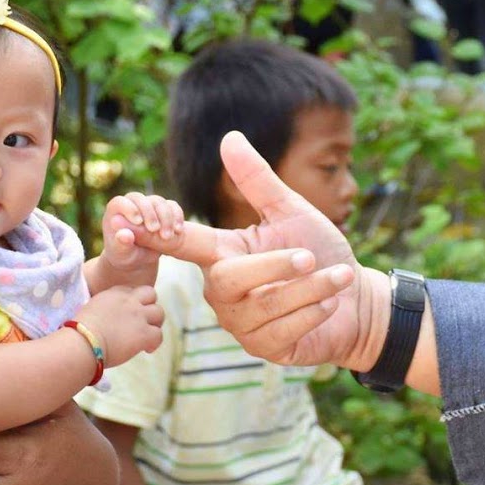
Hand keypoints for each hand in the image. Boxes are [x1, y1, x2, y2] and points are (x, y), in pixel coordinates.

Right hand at [75, 285, 164, 366]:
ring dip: (155, 324)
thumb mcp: (91, 311)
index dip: (134, 301)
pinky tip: (146, 349)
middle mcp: (129, 301)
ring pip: (159, 313)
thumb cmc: (78, 333)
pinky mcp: (144, 333)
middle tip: (144, 321)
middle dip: (150, 306)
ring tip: (147, 335)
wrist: (81, 343)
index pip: (132, 290)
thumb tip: (105, 322)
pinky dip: (155, 343)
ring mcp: (138, 316)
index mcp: (114, 293)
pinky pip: (159, 335)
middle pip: (151, 294)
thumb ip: (103, 310)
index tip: (128, 314)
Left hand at [101, 191, 184, 283]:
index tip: (138, 222)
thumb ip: (122, 244)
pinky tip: (178, 231)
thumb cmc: (125, 256)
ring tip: (166, 237)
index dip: (129, 208)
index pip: (120, 202)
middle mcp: (131, 206)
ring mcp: (147, 206)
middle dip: (149, 213)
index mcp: (115, 213)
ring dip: (165, 218)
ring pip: (158, 202)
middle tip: (154, 230)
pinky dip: (177, 217)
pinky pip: (172, 206)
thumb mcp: (122, 254)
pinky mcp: (161, 210)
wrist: (139, 260)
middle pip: (140, 198)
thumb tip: (123, 234)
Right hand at [170, 132, 377, 369]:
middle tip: (311, 256)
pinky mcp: (263, 348)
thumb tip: (229, 136)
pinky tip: (329, 303)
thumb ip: (257, 180)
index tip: (128, 222)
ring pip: (263, 306)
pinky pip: (281, 330)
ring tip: (338, 275)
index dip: (154, 235)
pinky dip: (313, 312)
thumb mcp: (291, 212)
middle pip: (228, 279)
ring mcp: (240, 323)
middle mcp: (222, 291)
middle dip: (276, 266)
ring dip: (310, 288)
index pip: (181, 244)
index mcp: (222, 254)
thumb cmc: (321, 251)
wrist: (356, 299)